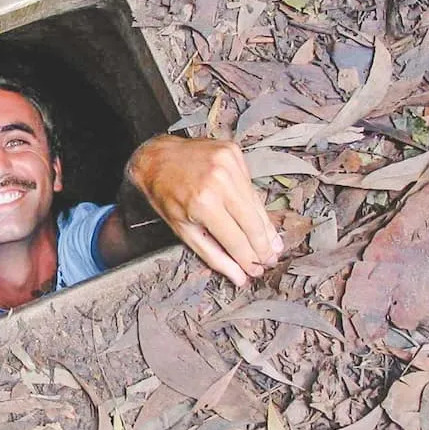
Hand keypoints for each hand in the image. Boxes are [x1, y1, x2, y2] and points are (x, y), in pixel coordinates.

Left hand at [127, 135, 281, 285]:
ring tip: (273, 246)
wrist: (155, 156)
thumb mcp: (182, 229)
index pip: (236, 239)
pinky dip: (255, 205)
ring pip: (256, 205)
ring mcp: (229, 164)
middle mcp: (219, 181)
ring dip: (265, 228)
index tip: (257, 270)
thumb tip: (239, 276)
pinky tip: (260, 220)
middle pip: (252, 223)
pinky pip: (251, 186)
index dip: (249, 258)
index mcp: (203, 203)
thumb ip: (213, 255)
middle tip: (270, 261)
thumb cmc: (164, 194)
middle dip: (262, 246)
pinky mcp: (234, 153)